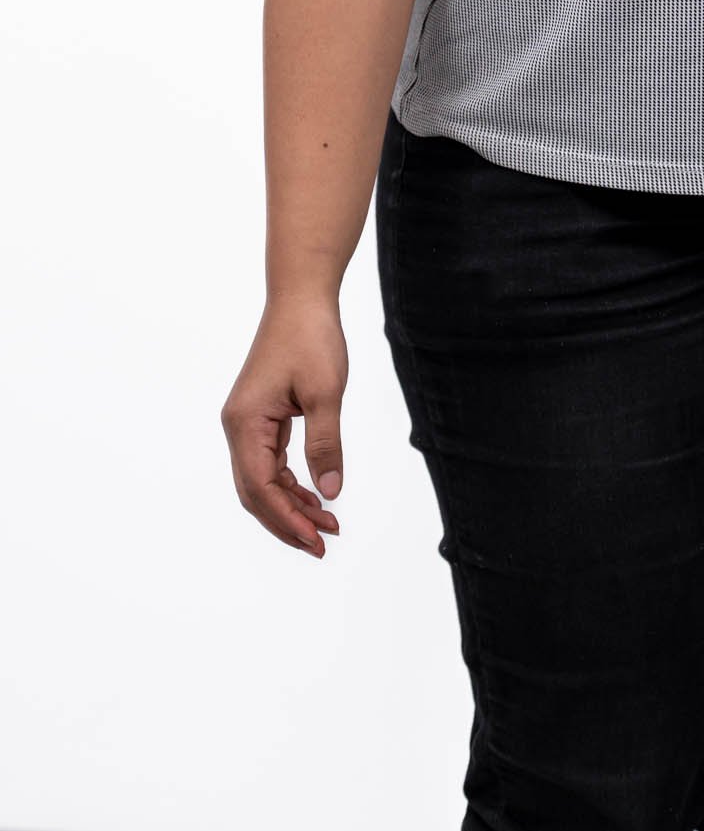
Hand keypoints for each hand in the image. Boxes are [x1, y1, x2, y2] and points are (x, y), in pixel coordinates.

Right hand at [221, 295, 347, 555]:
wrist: (301, 297)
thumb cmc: (311, 337)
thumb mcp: (325, 392)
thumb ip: (325, 444)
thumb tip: (329, 493)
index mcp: (245, 423)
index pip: (260, 487)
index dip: (286, 518)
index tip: (316, 538)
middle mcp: (238, 426)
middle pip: (255, 492)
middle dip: (287, 520)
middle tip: (323, 543)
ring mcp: (247, 421)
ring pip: (262, 479)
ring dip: (290, 504)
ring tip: (326, 523)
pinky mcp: (260, 415)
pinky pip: (270, 461)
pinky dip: (289, 482)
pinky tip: (313, 495)